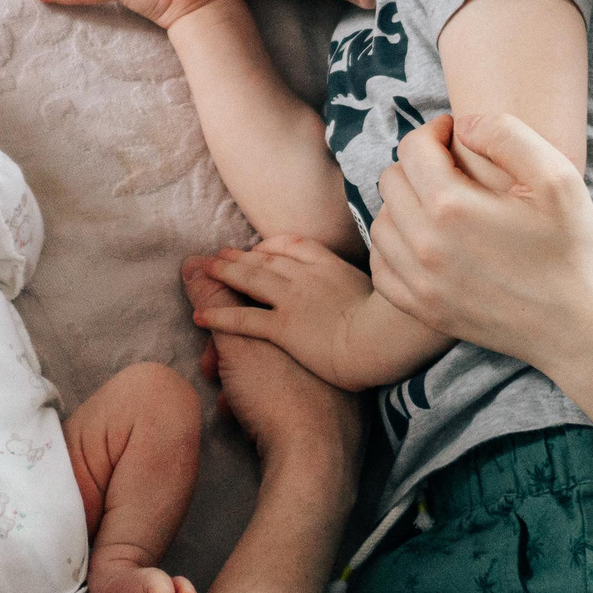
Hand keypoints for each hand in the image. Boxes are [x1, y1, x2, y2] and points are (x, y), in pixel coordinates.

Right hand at [180, 255, 362, 483]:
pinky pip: (284, 392)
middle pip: (266, 330)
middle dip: (232, 346)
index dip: (228, 306)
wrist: (313, 462)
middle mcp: (326, 344)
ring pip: (271, 363)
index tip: (205, 323)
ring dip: (240, 374)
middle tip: (211, 362)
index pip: (263, 297)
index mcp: (310, 320)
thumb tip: (192, 262)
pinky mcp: (328, 413)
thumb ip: (215, 300)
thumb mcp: (237, 344)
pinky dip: (258, 396)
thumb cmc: (277, 396)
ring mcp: (329, 380)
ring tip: (222, 389)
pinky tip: (239, 412)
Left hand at [194, 237, 437, 390]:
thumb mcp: (384, 293)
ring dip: (225, 273)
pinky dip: (219, 318)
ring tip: (206, 269)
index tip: (260, 247)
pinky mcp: (285, 328)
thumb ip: (367, 285)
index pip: (297, 247)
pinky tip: (200, 318)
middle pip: (267, 259)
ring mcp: (295, 300)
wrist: (384, 345)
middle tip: (221, 252)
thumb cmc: (392, 328)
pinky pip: (244, 320)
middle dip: (241, 255)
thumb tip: (374, 281)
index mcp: (334, 267)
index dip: (273, 246)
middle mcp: (309, 277)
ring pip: (251, 280)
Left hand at [370, 113, 592, 373]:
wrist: (578, 327)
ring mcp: (420, 282)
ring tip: (438, 204)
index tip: (456, 135)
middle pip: (391, 182)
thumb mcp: (555, 176)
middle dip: (417, 165)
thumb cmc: (572, 248)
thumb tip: (462, 125)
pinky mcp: (423, 310)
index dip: (435, 131)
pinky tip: (424, 242)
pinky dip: (394, 249)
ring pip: (381, 223)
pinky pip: (382, 268)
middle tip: (451, 168)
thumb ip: (505, 133)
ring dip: (403, 205)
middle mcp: (424, 245)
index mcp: (451, 207)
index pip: (413, 148)